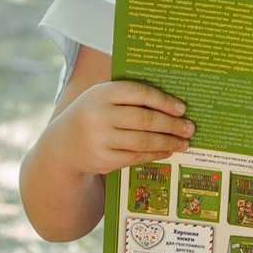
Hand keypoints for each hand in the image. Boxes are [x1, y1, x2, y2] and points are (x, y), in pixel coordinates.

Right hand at [46, 78, 195, 175]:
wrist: (63, 145)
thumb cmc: (92, 115)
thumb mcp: (102, 98)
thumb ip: (128, 97)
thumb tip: (170, 103)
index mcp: (101, 93)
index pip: (139, 93)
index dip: (163, 101)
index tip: (182, 108)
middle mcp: (99, 115)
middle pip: (145, 120)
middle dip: (172, 125)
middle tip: (190, 128)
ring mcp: (100, 139)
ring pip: (143, 141)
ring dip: (168, 142)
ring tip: (184, 142)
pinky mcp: (104, 160)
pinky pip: (136, 157)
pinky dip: (155, 154)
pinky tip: (167, 151)